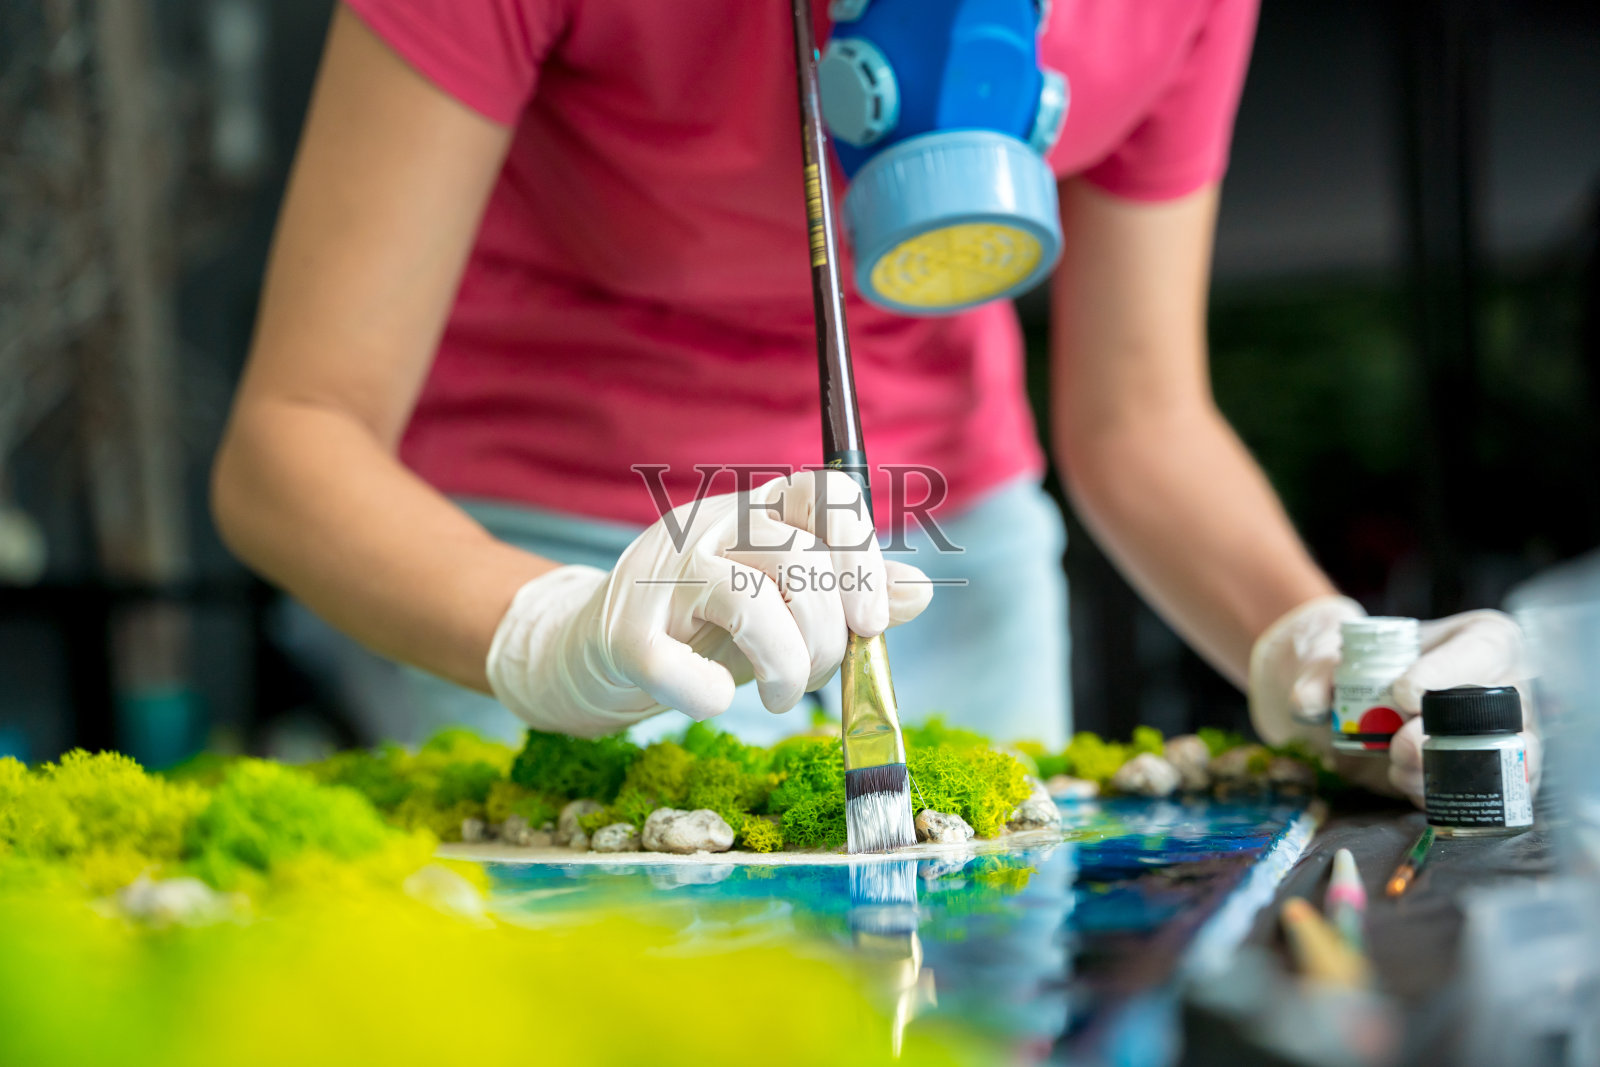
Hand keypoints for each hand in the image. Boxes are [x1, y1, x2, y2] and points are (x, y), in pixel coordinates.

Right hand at [485, 471, 933, 737]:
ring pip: (751, 600)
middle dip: (828, 635)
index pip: (828, 494)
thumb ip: (847, 599)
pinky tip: (712, 700)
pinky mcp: (623, 630)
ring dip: (785, 667)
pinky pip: (676, 660)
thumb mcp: (786, 610)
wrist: (594, 656)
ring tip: (779, 698)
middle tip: (815, 679)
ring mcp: (662, 571)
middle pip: (799, 557)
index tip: (870, 624)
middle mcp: (711, 524)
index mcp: (758, 510)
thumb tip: (921, 591)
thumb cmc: (704, 631)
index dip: (862, 555)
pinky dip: (704, 692)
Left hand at [1249, 597, 1538, 804]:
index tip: (1403, 693)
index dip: (1447, 672)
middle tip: (1398, 743)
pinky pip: (1484, 792)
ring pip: (1499, 759)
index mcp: (1483, 639)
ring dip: (1444, 770)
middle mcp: (1506, 688)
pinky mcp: (1484, 774)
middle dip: (1449, 733)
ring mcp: (1503, 735)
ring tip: (1395, 764)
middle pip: (1504, 712)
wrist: (1349, 702)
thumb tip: (1307, 703)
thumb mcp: (1330, 651)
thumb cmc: (1354, 661)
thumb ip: (1314, 671)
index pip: (1483, 650)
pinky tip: (1406, 784)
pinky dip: (1442, 793)